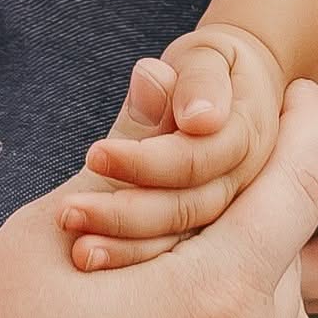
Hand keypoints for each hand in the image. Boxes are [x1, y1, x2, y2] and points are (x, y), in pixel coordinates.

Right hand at [0, 83, 317, 317]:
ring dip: (246, 315)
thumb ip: (125, 154)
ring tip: (165, 309)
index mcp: (215, 300)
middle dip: (249, 234)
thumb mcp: (41, 240)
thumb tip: (165, 74)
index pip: (298, 189)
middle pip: (284, 273)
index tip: (307, 102)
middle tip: (193, 216)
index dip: (308, 134)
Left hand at [65, 22, 285, 265]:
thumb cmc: (212, 67)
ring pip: (180, 239)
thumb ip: (201, 81)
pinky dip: (130, 258)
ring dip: (126, 249)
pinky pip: (170, 252)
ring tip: (77, 251)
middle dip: (125, 215)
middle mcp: (245, 184)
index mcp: (249, 138)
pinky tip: (90, 260)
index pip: (197, 160)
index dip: (146, 162)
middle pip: (188, 208)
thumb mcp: (209, 58)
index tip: (93, 155)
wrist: (238, 92)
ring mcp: (229, 213)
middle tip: (68, 213)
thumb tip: (197, 116)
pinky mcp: (207, 233)